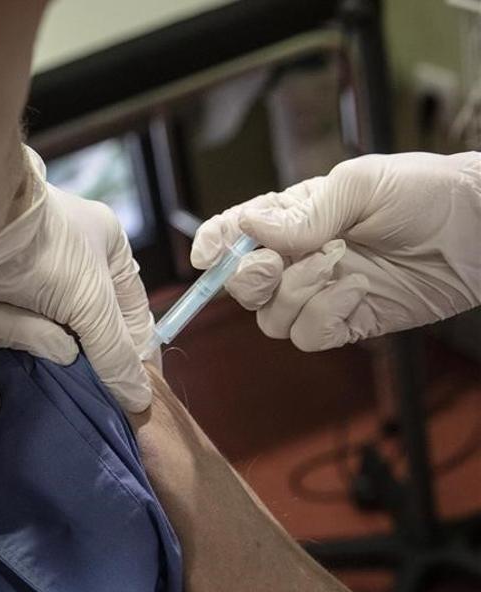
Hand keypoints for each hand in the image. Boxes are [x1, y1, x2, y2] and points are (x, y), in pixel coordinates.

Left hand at [0, 146, 156, 412]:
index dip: (135, 359)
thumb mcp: (88, 302)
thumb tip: (140, 400)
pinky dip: (28, 351)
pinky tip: (33, 380)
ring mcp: (36, 270)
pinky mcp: (1, 285)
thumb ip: (114, 351)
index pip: (133, 315)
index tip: (133, 402)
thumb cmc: (38, 251)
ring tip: (65, 401)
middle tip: (97, 407)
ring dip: (60, 362)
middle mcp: (76, 257)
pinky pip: (22, 328)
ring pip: (58, 330)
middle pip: (95, 325)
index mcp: (108, 248)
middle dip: (95, 364)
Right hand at [193, 152, 480, 350]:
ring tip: (337, 266)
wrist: (479, 229)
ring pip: (270, 317)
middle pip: (241, 286)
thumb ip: (301, 214)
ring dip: (297, 294)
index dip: (212, 246)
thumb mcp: (358, 187)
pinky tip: (358, 291)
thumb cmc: (423, 193)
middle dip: (247, 278)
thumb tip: (248, 229)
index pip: (232, 235)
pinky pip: (308, 335)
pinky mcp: (346, 322)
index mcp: (290, 219)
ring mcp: (319, 294)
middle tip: (275, 263)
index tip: (206, 256)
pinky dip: (326, 316)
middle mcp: (297, 259)